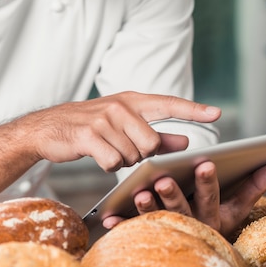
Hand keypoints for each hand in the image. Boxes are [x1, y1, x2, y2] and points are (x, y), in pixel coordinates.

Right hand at [30, 91, 220, 170]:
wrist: (49, 128)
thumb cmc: (91, 127)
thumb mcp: (124, 126)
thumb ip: (157, 135)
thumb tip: (187, 142)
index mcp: (132, 101)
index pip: (168, 104)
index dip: (194, 110)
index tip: (217, 114)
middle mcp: (120, 107)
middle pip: (152, 143)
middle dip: (141, 155)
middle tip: (123, 148)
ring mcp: (104, 120)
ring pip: (132, 156)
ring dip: (122, 161)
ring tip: (106, 149)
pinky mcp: (89, 135)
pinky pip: (113, 162)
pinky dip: (108, 166)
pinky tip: (97, 155)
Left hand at [102, 160, 265, 237]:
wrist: (199, 249)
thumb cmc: (217, 214)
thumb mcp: (238, 204)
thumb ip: (256, 183)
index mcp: (212, 212)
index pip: (211, 195)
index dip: (207, 182)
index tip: (203, 163)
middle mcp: (191, 223)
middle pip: (182, 209)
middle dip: (173, 194)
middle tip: (162, 179)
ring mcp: (169, 230)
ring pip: (157, 219)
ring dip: (147, 208)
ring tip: (138, 193)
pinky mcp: (148, 236)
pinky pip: (133, 232)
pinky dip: (121, 224)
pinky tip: (109, 216)